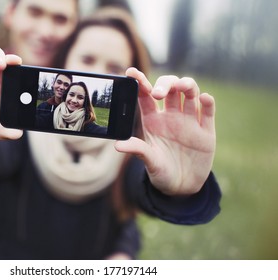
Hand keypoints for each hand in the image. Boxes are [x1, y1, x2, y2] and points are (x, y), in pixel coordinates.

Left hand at [115, 68, 215, 195]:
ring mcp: (189, 121)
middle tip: (159, 93)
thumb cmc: (160, 171)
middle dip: (165, 84)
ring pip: (190, 94)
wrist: (181, 187)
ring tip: (183, 86)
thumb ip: (137, 150)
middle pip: (170, 89)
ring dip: (187, 85)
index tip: (131, 72)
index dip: (140, 82)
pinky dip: (208, 102)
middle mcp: (171, 116)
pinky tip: (204, 98)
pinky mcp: (206, 131)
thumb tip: (118, 145)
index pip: (145, 95)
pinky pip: (208, 112)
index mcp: (153, 120)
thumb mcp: (148, 161)